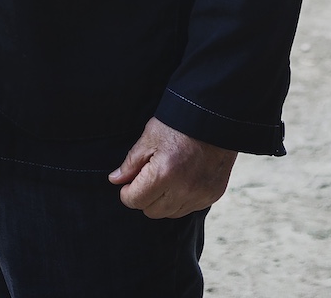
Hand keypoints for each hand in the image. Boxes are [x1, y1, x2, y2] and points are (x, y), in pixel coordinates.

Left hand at [108, 118, 236, 218]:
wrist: (216, 117)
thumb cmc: (179, 123)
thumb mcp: (150, 137)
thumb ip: (131, 162)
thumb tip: (115, 180)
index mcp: (163, 174)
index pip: (134, 200)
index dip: (128, 191)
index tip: (130, 180)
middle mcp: (183, 190)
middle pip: (151, 211)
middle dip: (145, 197)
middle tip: (150, 176)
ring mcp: (199, 195)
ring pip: (169, 213)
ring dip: (164, 200)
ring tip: (168, 176)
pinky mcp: (212, 196)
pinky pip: (188, 208)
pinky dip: (182, 199)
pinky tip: (184, 179)